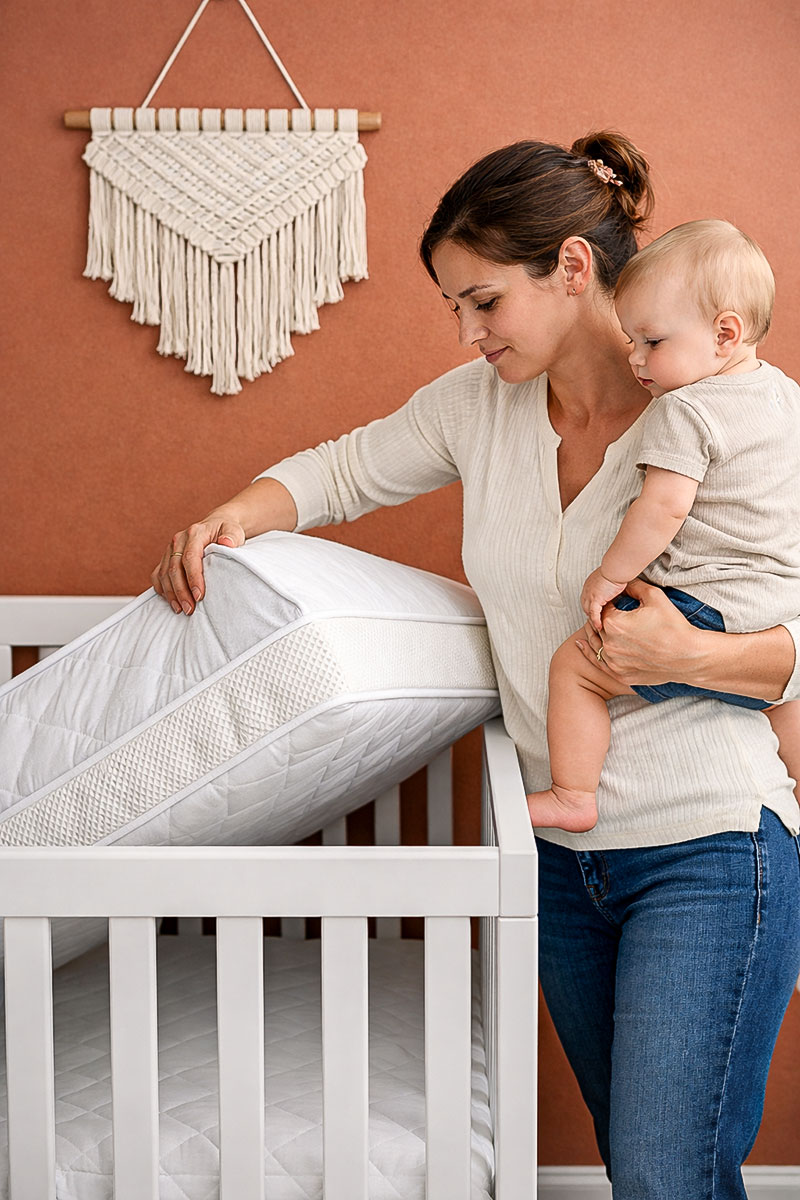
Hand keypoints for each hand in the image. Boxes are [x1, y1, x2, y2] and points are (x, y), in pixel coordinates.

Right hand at [151, 515, 245, 614]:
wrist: (215, 524)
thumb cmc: (226, 530)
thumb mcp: (234, 530)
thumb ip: (232, 536)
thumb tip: (226, 543)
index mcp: (195, 533)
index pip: (190, 558)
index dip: (193, 578)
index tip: (199, 595)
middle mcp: (179, 540)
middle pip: (174, 568)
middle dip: (181, 591)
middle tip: (190, 609)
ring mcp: (170, 549)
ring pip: (163, 573)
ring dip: (171, 594)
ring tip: (181, 609)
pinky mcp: (165, 557)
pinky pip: (157, 574)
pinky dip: (162, 589)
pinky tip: (171, 601)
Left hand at [576, 577, 702, 686]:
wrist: (688, 656)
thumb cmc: (673, 626)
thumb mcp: (654, 596)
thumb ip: (634, 586)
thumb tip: (623, 581)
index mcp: (613, 622)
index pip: (604, 608)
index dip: (611, 603)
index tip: (618, 602)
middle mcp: (609, 643)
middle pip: (597, 626)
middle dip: (601, 617)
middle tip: (611, 612)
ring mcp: (613, 661)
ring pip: (595, 644)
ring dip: (593, 633)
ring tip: (595, 624)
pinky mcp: (619, 674)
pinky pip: (598, 662)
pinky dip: (588, 652)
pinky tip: (582, 644)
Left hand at [581, 567, 627, 631]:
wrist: (615, 568)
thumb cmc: (616, 570)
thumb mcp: (610, 578)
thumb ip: (609, 586)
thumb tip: (615, 591)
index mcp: (590, 584)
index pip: (587, 599)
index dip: (592, 607)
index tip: (599, 612)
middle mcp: (587, 590)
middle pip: (586, 607)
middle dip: (591, 615)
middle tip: (599, 622)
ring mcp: (590, 595)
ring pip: (589, 612)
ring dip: (594, 620)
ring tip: (600, 627)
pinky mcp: (595, 600)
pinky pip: (594, 614)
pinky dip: (596, 621)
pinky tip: (600, 627)